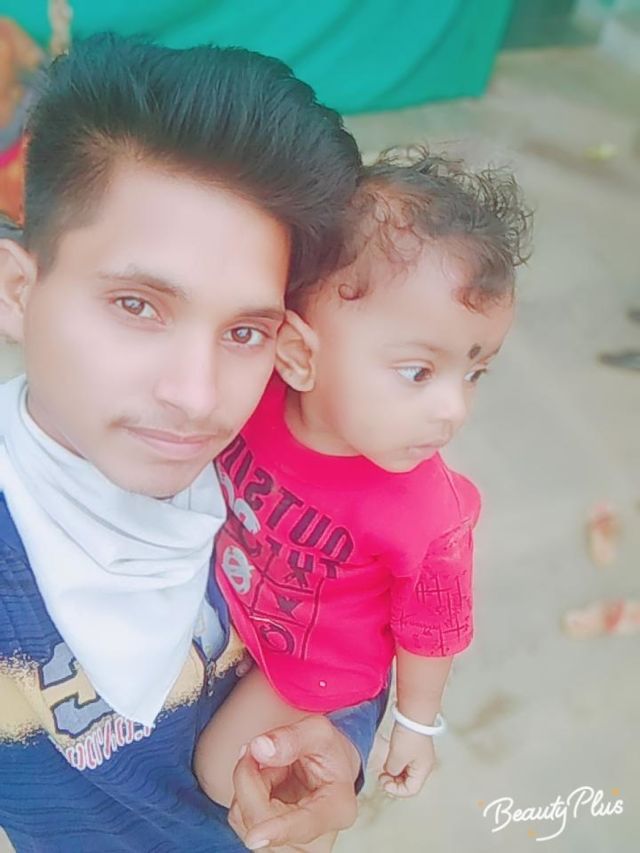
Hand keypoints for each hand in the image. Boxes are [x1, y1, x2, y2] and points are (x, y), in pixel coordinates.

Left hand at [228, 715, 359, 850]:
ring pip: (245, 819)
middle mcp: (317, 840)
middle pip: (262, 818)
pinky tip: (267, 784)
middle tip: (261, 749)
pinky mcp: (272, 847)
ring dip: (250, 785)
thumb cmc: (326, 751)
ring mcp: (293, 848)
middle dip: (251, 777)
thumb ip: (291, 737)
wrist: (327, 768)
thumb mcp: (318, 731)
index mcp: (338, 808)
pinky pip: (240, 820)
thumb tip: (259, 749)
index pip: (305, 824)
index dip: (279, 830)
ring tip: (275, 770)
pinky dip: (245, 794)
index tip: (254, 838)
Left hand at [378, 724, 435, 797]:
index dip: (395, 790)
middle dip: (395, 781)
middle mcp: (424, 764)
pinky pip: (406, 761)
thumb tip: (390, 772)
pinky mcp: (415, 747)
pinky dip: (397, 763)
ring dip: (395, 772)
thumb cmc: (409, 734)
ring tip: (386, 766)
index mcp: (423, 770)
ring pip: (407, 772)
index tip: (384, 782)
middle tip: (383, 776)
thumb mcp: (396, 757)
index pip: (410, 790)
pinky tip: (391, 757)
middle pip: (409, 782)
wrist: (412, 714)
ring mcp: (420, 755)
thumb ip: (392, 770)